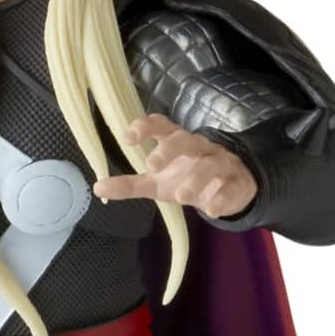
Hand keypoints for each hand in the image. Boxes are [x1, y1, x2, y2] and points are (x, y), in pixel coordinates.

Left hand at [94, 114, 256, 217]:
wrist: (226, 191)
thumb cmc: (185, 179)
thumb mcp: (155, 183)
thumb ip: (129, 184)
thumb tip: (98, 187)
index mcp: (176, 142)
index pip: (161, 125)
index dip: (145, 127)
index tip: (127, 138)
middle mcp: (198, 147)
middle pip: (185, 139)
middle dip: (168, 150)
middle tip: (152, 166)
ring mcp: (219, 162)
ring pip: (210, 164)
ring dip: (195, 179)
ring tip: (181, 196)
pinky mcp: (236, 182)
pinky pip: (231, 186)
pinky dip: (222, 198)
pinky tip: (212, 210)